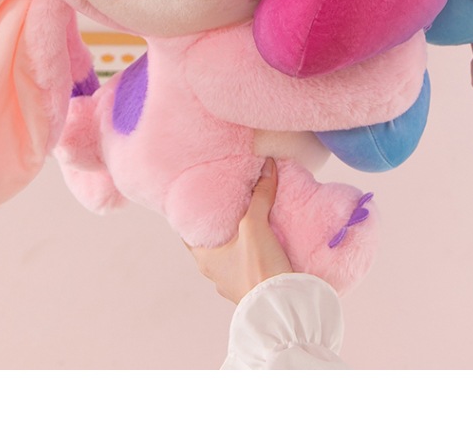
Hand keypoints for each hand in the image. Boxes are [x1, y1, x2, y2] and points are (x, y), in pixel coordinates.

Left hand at [186, 157, 291, 303]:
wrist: (283, 307)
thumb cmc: (258, 269)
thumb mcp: (255, 226)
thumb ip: (259, 196)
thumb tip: (267, 165)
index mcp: (205, 258)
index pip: (189, 231)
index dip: (192, 213)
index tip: (197, 195)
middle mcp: (215, 271)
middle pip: (211, 240)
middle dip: (219, 221)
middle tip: (226, 198)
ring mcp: (233, 281)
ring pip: (230, 252)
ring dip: (237, 236)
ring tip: (248, 214)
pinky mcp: (252, 286)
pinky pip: (248, 262)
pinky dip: (253, 248)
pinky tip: (265, 237)